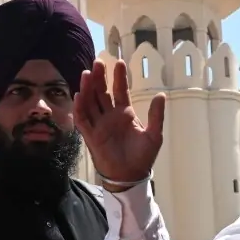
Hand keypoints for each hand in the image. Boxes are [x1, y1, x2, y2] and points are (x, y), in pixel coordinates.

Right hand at [75, 59, 164, 187]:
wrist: (130, 176)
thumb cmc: (143, 156)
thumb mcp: (154, 135)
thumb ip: (156, 115)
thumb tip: (160, 95)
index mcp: (125, 114)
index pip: (120, 91)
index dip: (118, 77)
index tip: (119, 62)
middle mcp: (110, 116)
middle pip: (102, 93)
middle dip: (99, 78)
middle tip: (98, 62)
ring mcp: (99, 125)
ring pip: (90, 102)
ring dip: (87, 88)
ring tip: (85, 73)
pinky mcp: (91, 136)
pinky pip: (83, 120)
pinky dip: (80, 108)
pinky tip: (79, 95)